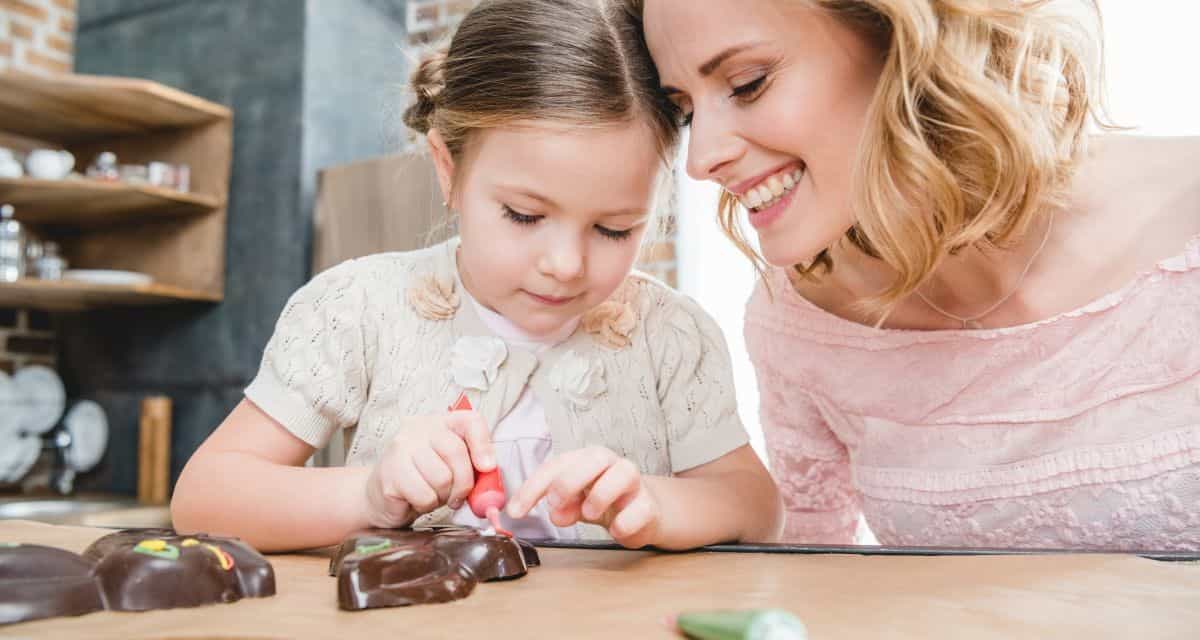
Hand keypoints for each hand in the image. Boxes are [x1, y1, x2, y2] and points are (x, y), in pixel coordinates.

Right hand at [363, 411, 493, 527]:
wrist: (379, 496)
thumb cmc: (422, 480)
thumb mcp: (451, 466)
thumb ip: (472, 464)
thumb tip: (490, 470)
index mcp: (438, 423)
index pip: (470, 421)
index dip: (484, 444)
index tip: (488, 467)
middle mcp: (417, 429)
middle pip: (456, 453)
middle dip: (463, 482)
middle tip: (456, 495)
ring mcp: (400, 449)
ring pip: (442, 478)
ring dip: (443, 496)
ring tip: (431, 494)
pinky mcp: (390, 473)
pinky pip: (426, 495)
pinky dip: (427, 505)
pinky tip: (416, 500)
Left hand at [507, 446, 659, 547]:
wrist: (642, 513)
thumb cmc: (602, 501)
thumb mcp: (575, 503)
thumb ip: (562, 506)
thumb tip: (556, 513)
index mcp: (587, 460)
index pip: (557, 465)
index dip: (533, 487)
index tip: (515, 512)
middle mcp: (612, 464)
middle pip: (594, 457)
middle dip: (569, 481)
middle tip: (554, 504)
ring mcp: (634, 483)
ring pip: (624, 474)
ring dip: (601, 496)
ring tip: (589, 515)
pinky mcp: (649, 505)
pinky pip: (640, 509)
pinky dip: (624, 523)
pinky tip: (615, 530)